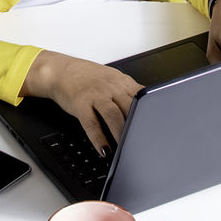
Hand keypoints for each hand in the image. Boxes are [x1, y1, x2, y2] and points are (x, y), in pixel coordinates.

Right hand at [20, 50, 141, 152]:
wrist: (61, 70)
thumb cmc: (88, 77)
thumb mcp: (113, 80)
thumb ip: (130, 93)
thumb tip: (149, 110)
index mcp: (123, 82)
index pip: (143, 98)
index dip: (153, 113)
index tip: (160, 127)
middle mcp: (111, 88)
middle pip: (131, 107)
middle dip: (139, 126)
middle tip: (147, 143)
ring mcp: (96, 95)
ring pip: (114, 115)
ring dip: (122, 133)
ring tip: (127, 149)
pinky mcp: (80, 104)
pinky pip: (91, 124)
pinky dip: (98, 139)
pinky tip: (104, 150)